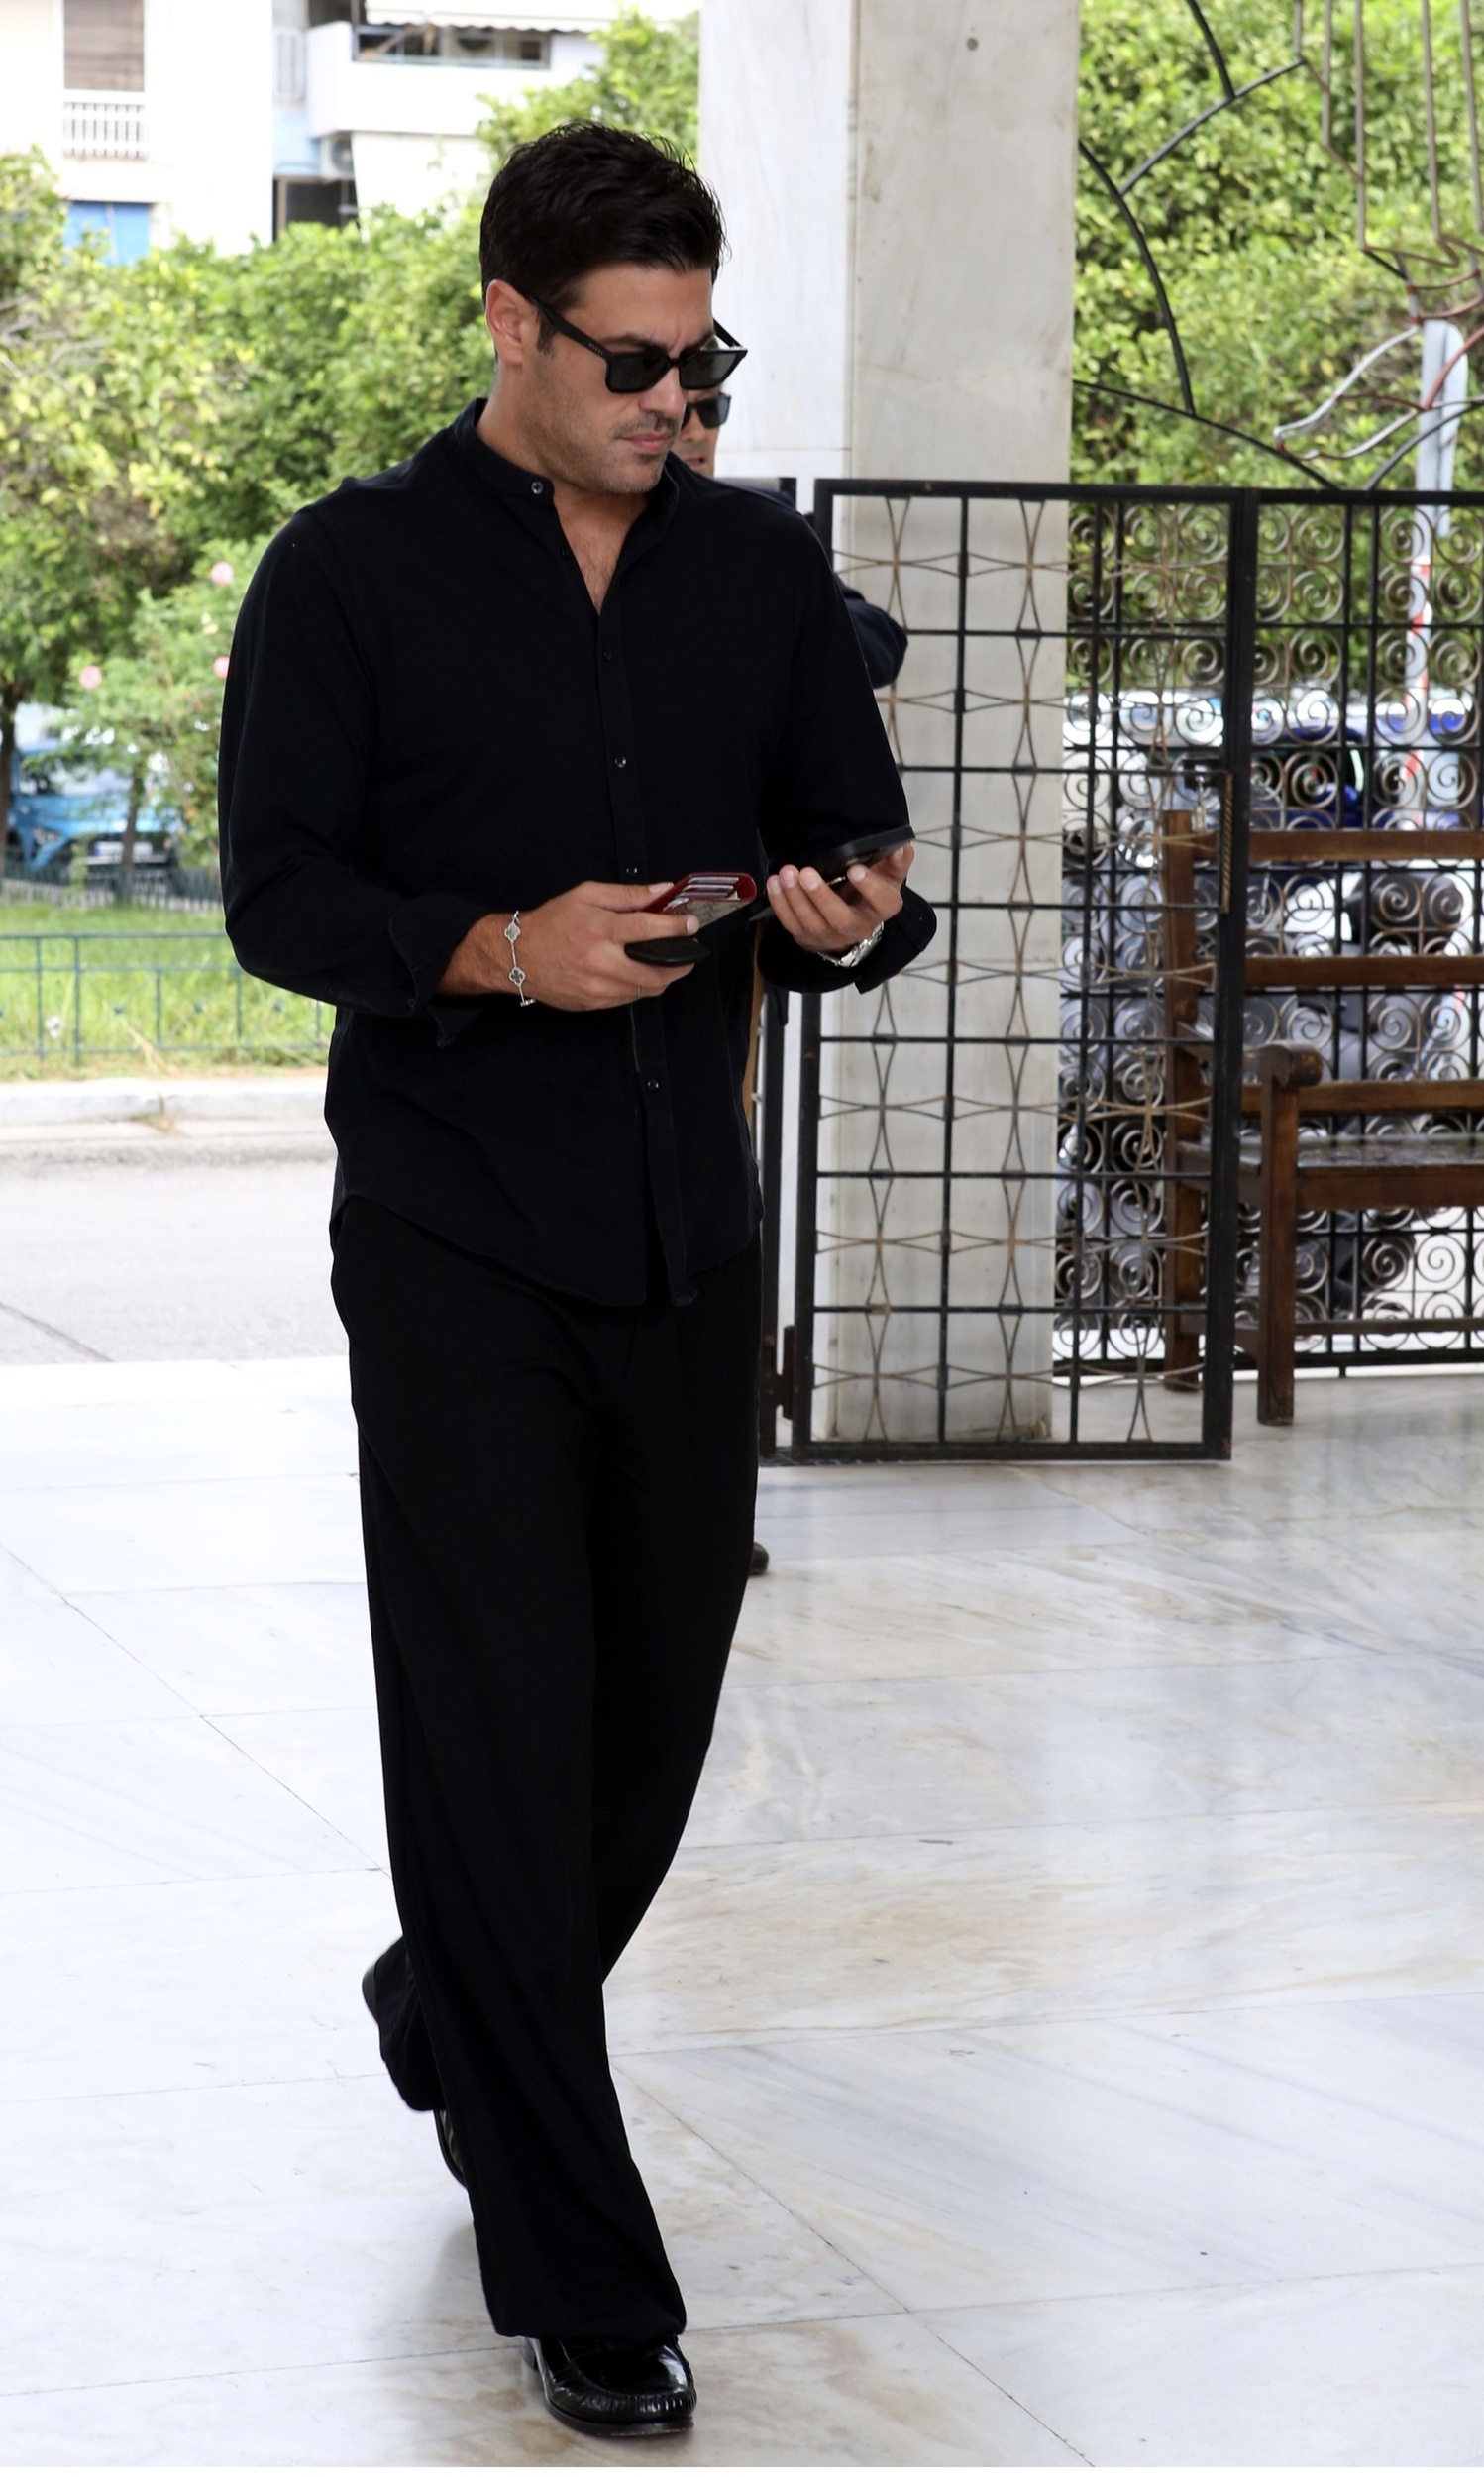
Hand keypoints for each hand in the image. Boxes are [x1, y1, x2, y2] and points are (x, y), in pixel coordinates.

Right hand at [439, 882, 696, 1009]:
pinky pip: (628, 999)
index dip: (677, 927)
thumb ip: (627, 895)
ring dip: (664, 979)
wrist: (518, 956)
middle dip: (681, 964)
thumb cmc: (552, 921)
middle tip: (689, 955)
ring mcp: (597, 987)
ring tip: (669, 966)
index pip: (650, 929)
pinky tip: (641, 975)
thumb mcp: (586, 895)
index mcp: (601, 929)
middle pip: (656, 970)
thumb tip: (662, 891)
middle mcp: (601, 962)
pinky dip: (641, 987)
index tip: (693, 925)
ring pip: (646, 989)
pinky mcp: (593, 1003)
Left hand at [765, 842, 912, 954]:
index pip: (882, 902)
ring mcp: (830, 936)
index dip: (870, 887)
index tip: (855, 869)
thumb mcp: (888, 877)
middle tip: (807, 873)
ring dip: (796, 898)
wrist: (851, 923)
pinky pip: (791, 923)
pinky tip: (775, 883)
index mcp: (881, 909)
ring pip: (811, 922)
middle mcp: (857, 927)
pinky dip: (780, 903)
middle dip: (821, 896)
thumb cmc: (869, 894)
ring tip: (787, 873)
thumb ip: (896, 861)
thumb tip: (902, 846)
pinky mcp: (806, 937)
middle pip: (840, 918)